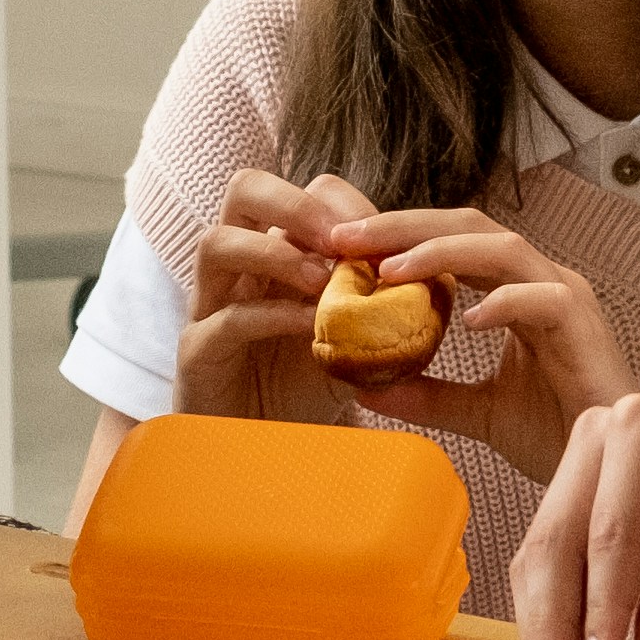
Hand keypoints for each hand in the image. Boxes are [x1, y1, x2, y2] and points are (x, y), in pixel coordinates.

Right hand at [164, 170, 382, 428]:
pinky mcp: (197, 351)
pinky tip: (311, 330)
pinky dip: (272, 315)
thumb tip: (442, 285)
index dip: (345, 205)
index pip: (304, 192)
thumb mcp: (356, 341)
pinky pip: (226, 319)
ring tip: (322, 280)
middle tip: (340, 241)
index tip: (384, 239)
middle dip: (297, 204)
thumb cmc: (305, 386)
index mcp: (278, 251)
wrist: (260, 449)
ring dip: (276, 253)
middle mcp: (238, 267)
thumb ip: (389, 311)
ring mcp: (210, 305)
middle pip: (245, 190)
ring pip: (216, 243)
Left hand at [324, 208, 630, 477]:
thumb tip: (362, 387)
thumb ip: (428, 394)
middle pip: (469, 227)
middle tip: (345, 240)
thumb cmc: (559, 435)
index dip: (397, 238)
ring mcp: (566, 298)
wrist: (613, 473)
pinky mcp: (586, 327)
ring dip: (442, 251)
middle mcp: (541, 281)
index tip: (340, 250)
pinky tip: (465, 321)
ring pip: (502, 248)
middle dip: (405, 228)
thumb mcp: (478, 412)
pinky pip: (544, 299)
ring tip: (390, 268)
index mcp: (516, 290)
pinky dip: (504, 303)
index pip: (451, 242)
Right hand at [512, 369, 639, 639]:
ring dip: (544, 629)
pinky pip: (554, 558)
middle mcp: (599, 432)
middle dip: (554, 629)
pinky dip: (556, 614)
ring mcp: (582, 459)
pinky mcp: (579, 492)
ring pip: (543, 554)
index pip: (610, 536)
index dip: (600, 613)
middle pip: (557, 542)